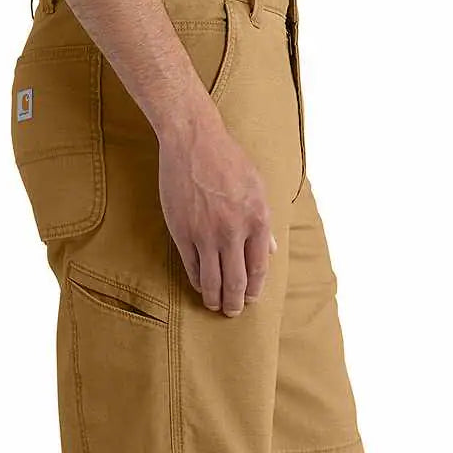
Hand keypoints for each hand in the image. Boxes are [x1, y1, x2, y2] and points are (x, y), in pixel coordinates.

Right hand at [157, 103, 275, 316]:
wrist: (193, 140)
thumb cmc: (228, 160)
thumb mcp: (257, 187)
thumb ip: (264, 223)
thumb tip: (270, 250)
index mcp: (257, 219)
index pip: (258, 268)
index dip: (255, 289)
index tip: (252, 299)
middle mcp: (233, 231)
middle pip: (236, 281)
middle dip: (235, 303)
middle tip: (233, 312)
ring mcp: (206, 234)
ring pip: (212, 280)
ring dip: (215, 299)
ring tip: (215, 305)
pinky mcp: (183, 232)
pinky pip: (191, 267)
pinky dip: (197, 281)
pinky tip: (201, 286)